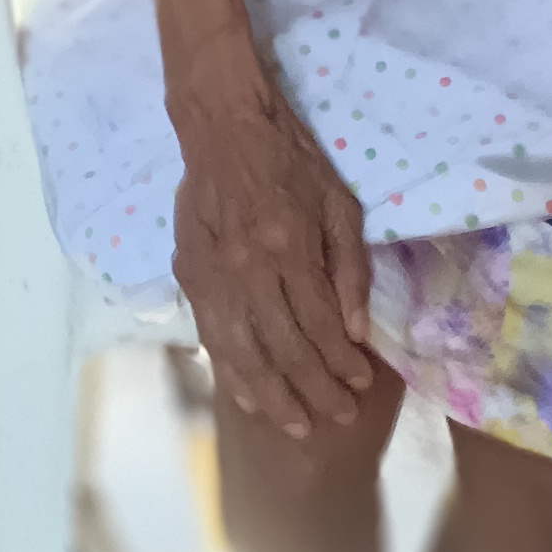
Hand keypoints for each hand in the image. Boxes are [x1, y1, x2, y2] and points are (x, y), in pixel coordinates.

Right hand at [169, 58, 377, 437]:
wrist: (223, 126)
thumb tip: (355, 331)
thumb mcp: (339, 202)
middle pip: (283, 348)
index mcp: (290, 247)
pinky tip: (248, 395)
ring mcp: (214, 275)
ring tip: (294, 425)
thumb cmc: (291, 159)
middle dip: (314, 390)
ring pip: (242, 352)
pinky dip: (231, 371)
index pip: (319, 324)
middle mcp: (249, 269)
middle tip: (337, 418)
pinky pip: (211, 335)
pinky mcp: (191, 274)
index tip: (360, 385)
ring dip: (271, 395)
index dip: (341, 363)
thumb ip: (349, 268)